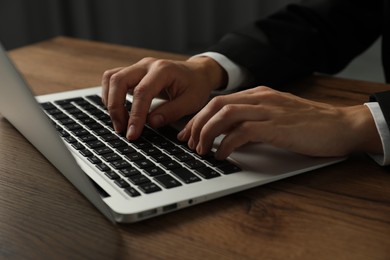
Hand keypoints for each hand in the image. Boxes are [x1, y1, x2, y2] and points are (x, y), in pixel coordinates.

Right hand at [101, 56, 226, 139]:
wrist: (198, 73)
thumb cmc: (196, 86)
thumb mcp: (191, 102)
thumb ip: (171, 112)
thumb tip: (151, 123)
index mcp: (163, 70)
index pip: (142, 92)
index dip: (135, 115)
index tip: (133, 133)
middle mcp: (147, 65)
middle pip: (118, 80)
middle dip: (115, 107)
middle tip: (122, 129)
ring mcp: (138, 67)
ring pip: (111, 78)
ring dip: (110, 101)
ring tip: (120, 122)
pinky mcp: (133, 73)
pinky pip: (113, 80)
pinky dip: (110, 96)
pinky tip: (119, 111)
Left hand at [178, 86, 382, 158]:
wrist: (341, 125)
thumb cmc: (309, 125)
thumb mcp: (275, 118)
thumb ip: (253, 122)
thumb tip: (229, 137)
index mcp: (258, 94)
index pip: (218, 101)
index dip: (198, 117)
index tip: (188, 132)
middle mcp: (260, 98)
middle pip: (215, 105)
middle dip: (197, 124)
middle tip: (188, 142)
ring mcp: (268, 110)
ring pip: (225, 114)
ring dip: (207, 133)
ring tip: (201, 150)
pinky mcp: (277, 126)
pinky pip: (242, 132)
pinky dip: (226, 144)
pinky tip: (221, 155)